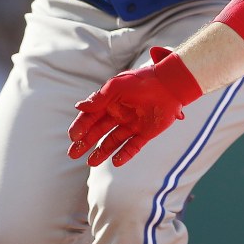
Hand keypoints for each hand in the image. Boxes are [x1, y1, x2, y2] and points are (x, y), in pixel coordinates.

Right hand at [67, 48, 201, 166]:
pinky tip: (116, 162)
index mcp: (111, 102)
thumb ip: (99, 98)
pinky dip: (124, 154)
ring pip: (113, 141)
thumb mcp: (117, 87)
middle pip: (99, 131)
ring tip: (91, 162)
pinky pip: (133, 146)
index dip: (81, 126)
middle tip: (73, 154)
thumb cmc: (142, 81)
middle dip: (85, 142)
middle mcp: (120, 114)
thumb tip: (78, 107)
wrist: (170, 85)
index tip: (73, 137)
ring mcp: (132, 124)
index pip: (91, 116)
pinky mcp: (146, 132)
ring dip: (102, 151)